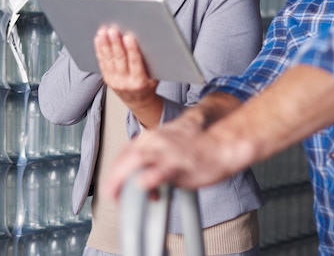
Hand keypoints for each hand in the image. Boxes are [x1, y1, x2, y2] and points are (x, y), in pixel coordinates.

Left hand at [94, 25, 159, 119]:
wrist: (138, 102)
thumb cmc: (149, 85)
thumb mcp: (155, 77)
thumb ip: (151, 63)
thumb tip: (148, 41)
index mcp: (140, 82)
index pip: (135, 63)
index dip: (131, 49)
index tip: (129, 37)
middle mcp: (125, 82)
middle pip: (119, 59)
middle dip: (115, 43)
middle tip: (113, 30)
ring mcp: (114, 81)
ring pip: (109, 60)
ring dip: (105, 44)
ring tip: (103, 32)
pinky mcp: (107, 79)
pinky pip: (102, 62)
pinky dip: (100, 50)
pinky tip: (99, 40)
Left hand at [101, 113, 228, 200]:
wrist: (221, 144)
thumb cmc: (199, 148)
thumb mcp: (169, 148)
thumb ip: (153, 160)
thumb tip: (142, 180)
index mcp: (152, 137)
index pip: (125, 153)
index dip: (116, 171)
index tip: (114, 185)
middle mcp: (155, 141)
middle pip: (126, 158)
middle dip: (114, 177)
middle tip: (111, 194)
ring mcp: (166, 152)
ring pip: (136, 161)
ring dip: (123, 180)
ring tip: (118, 196)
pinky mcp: (178, 164)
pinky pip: (160, 171)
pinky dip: (148, 179)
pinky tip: (142, 186)